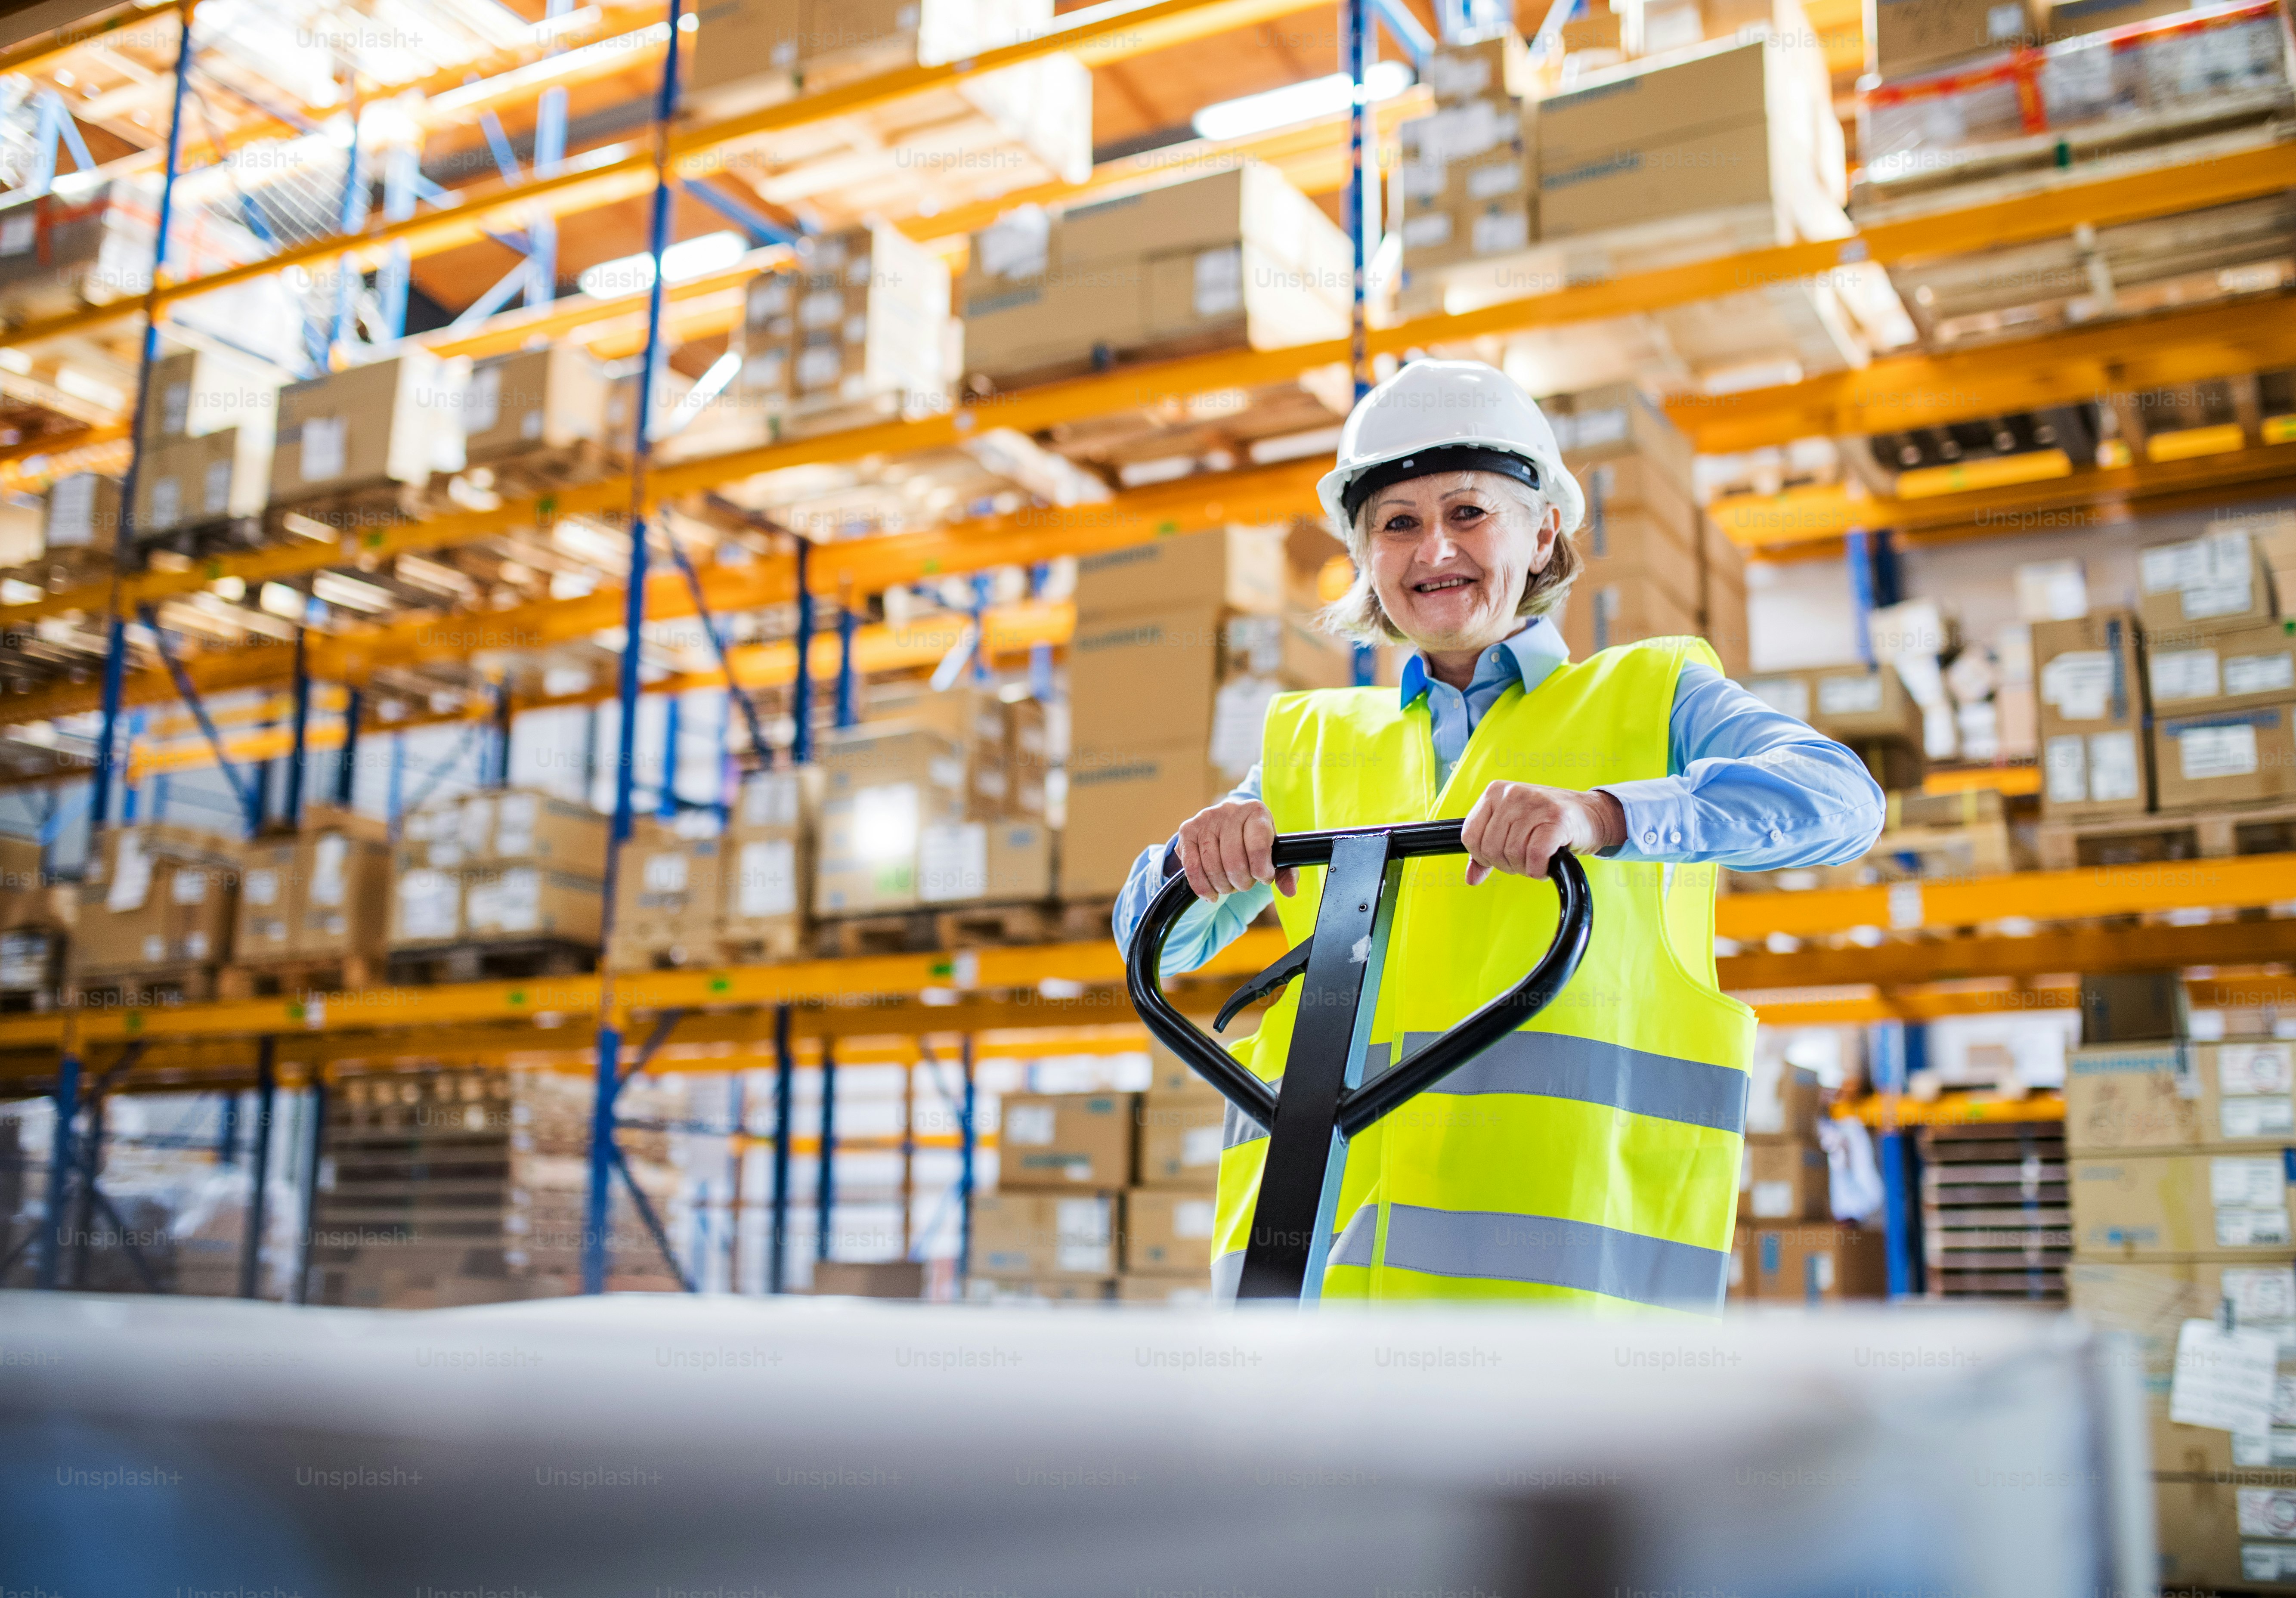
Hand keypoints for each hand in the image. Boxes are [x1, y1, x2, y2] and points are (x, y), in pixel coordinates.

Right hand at [1175, 798, 1297, 900]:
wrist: (1229, 826)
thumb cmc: (1254, 842)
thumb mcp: (1274, 854)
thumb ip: (1285, 873)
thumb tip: (1289, 891)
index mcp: (1255, 811)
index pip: (1258, 846)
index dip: (1261, 871)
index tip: (1263, 878)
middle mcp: (1229, 810)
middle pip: (1234, 861)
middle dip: (1241, 882)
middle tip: (1244, 883)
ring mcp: (1205, 818)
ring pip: (1212, 866)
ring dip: (1223, 886)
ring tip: (1229, 885)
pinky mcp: (1187, 830)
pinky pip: (1192, 867)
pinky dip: (1202, 887)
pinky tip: (1211, 894)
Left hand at [1459, 782, 1626, 886]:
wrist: (1591, 814)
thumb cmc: (1548, 822)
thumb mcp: (1512, 829)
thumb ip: (1487, 852)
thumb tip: (1471, 878)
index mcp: (1495, 792)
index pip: (1470, 835)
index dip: (1483, 856)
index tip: (1500, 857)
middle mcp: (1512, 793)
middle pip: (1490, 848)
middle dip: (1507, 864)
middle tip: (1525, 860)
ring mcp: (1535, 804)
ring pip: (1512, 854)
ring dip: (1525, 868)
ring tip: (1538, 859)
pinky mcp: (1556, 819)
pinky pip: (1535, 855)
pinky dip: (1539, 869)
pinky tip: (1546, 865)